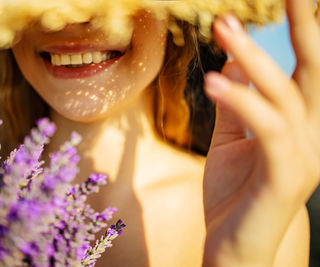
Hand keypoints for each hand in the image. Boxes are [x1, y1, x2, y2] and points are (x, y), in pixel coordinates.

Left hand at [202, 0, 319, 264]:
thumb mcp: (229, 140)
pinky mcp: (286, 175)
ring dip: (254, 59)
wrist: (232, 244)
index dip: (301, 33)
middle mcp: (310, 136)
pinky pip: (266, 129)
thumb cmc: (233, 192)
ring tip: (224, 29)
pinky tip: (214, 82)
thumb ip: (233, 103)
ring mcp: (303, 156)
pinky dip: (242, 102)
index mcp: (298, 126)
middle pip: (312, 73)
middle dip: (305, 28)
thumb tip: (229, 64)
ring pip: (284, 95)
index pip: (304, 71)